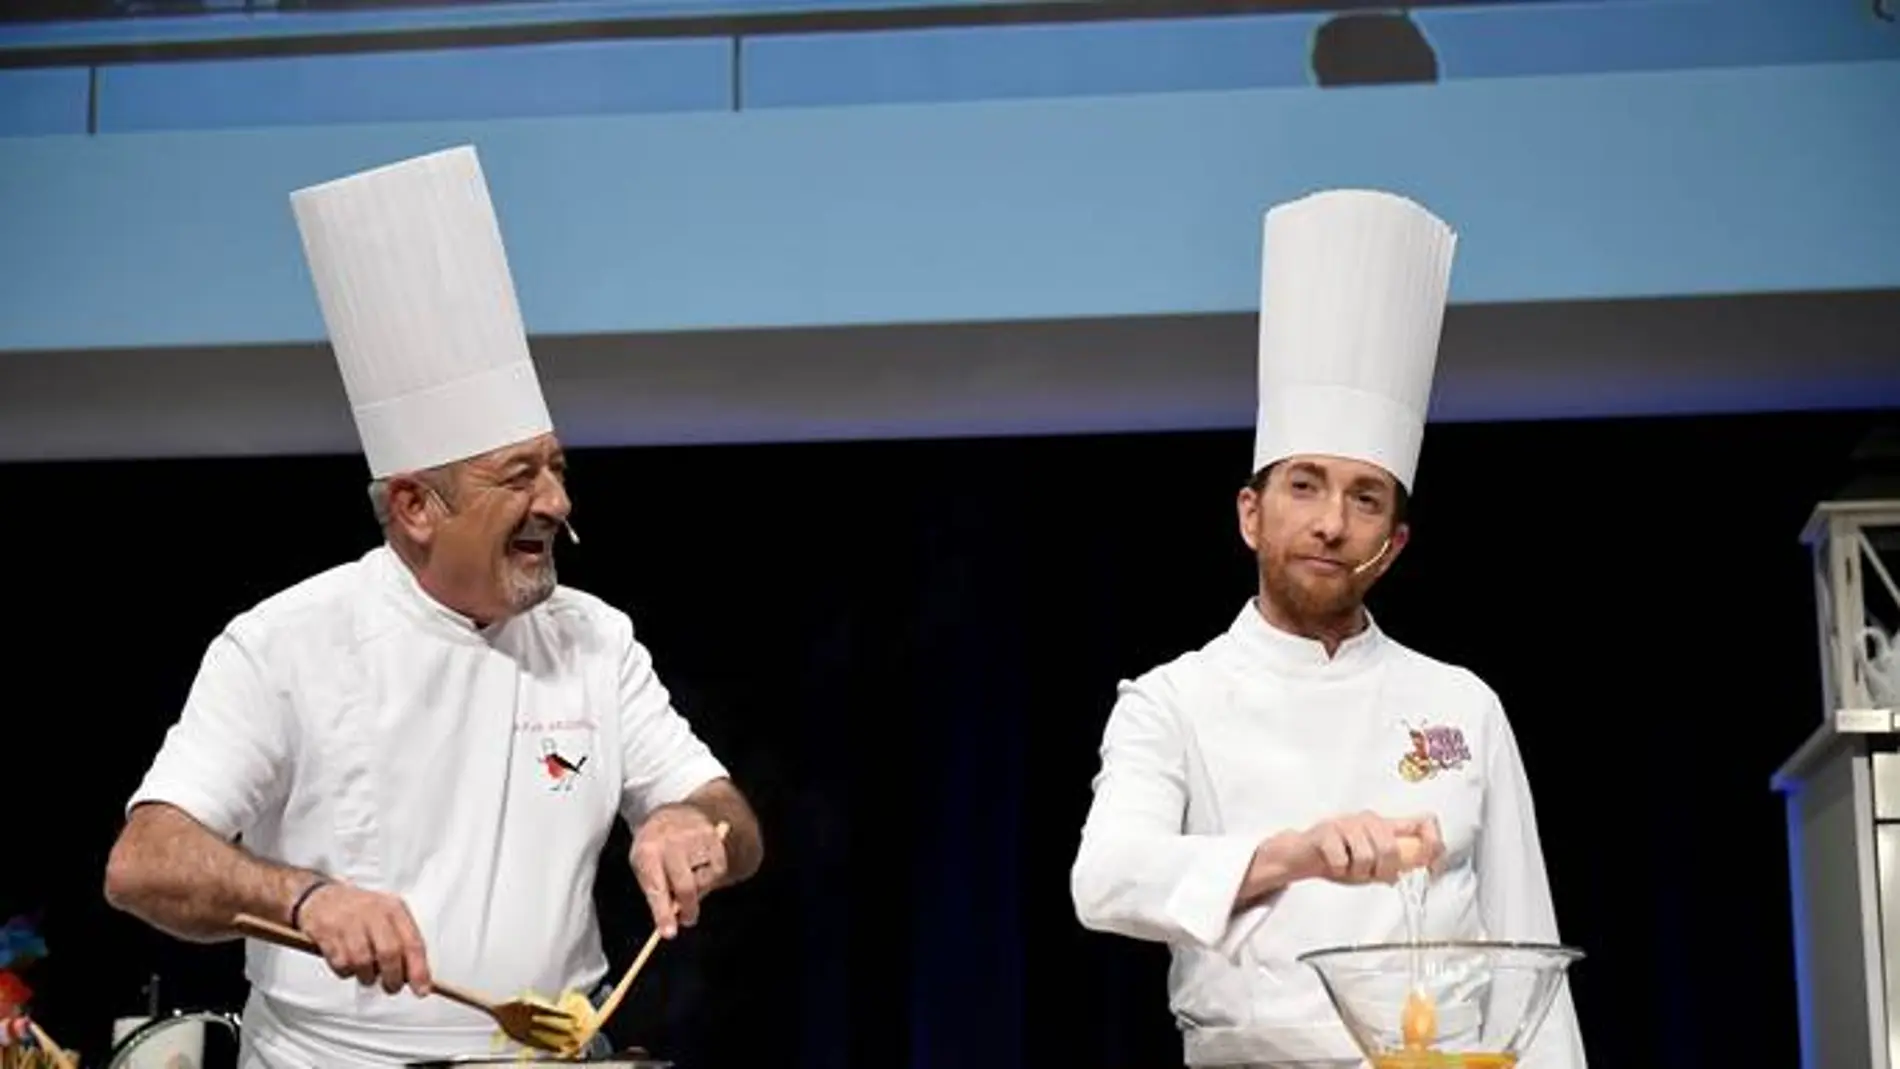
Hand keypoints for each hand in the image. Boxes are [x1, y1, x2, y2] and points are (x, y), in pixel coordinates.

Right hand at [293, 882, 432, 994]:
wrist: (321, 897)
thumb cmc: (361, 913)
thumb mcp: (387, 918)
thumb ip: (402, 944)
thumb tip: (416, 978)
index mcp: (394, 909)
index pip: (413, 942)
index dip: (419, 970)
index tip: (422, 990)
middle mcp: (373, 912)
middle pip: (389, 953)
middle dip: (392, 978)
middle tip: (391, 987)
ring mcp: (349, 921)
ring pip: (363, 961)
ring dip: (367, 976)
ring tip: (366, 974)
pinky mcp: (326, 932)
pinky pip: (340, 963)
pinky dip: (346, 972)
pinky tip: (347, 964)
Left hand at [630, 805, 728, 938]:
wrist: (675, 812)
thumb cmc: (655, 846)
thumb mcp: (643, 863)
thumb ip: (655, 889)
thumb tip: (671, 918)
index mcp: (648, 849)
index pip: (656, 888)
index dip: (663, 913)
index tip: (668, 933)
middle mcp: (673, 842)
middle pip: (685, 887)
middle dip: (687, 909)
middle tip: (686, 920)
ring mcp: (696, 839)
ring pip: (702, 882)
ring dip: (696, 889)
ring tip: (687, 875)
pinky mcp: (715, 839)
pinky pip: (717, 873)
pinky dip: (709, 877)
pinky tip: (698, 866)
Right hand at [1292, 811, 1444, 885]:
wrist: (1300, 855)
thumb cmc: (1338, 858)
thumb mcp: (1374, 865)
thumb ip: (1397, 865)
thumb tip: (1422, 869)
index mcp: (1386, 826)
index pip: (1423, 823)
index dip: (1433, 845)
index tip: (1433, 868)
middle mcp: (1369, 820)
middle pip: (1392, 847)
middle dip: (1383, 870)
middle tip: (1370, 874)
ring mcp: (1347, 823)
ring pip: (1367, 855)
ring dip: (1358, 872)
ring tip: (1349, 869)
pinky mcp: (1326, 831)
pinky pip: (1342, 858)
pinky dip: (1339, 870)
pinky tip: (1334, 865)